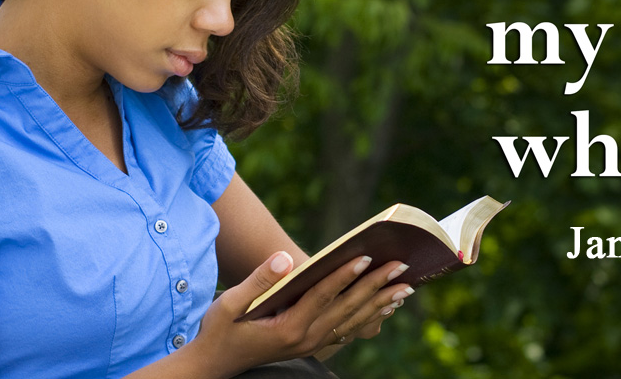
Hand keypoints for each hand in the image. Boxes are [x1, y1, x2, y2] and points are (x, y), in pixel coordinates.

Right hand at [183, 251, 411, 378]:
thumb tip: (286, 258)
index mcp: (287, 327)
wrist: (215, 364)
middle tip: (401, 266)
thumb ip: (259, 280)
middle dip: (375, 285)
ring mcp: (311, 344)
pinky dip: (369, 317)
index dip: (345, 275)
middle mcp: (305, 338)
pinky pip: (348, 329)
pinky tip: (385, 306)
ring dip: (380, 302)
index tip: (366, 257)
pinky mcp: (312, 344)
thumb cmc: (219, 330)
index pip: (323, 296)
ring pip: (353, 321)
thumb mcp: (229, 304)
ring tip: (405, 286)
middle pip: (347, 308)